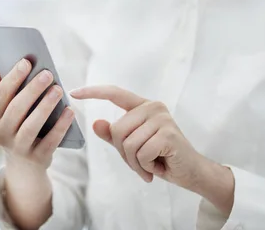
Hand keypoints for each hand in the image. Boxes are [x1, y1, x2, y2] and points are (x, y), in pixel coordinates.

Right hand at [0, 59, 74, 172]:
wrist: (24, 165)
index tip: (26, 62)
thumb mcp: (5, 112)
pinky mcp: (37, 158)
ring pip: (31, 126)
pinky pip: (50, 141)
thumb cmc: (16, 127)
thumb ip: (1, 91)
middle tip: (47, 74)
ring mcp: (18, 148)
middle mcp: (0, 134)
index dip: (12, 78)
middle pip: (16, 109)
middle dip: (32, 90)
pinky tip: (70, 111)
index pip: (0, 95)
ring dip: (45, 106)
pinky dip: (61, 126)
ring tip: (58, 89)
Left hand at [70, 85, 233, 214]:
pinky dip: (145, 167)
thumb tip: (96, 123)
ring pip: (127, 143)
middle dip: (124, 153)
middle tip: (141, 162)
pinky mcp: (168, 133)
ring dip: (135, 163)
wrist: (191, 172)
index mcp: (143, 106)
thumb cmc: (162, 157)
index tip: (73, 92)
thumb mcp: (134, 147)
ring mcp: (162, 118)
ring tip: (150, 165)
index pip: (114, 93)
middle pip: (117, 130)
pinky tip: (158, 167)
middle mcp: (153, 107)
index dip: (93, 92)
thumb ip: (115, 136)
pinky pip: (140, 153)